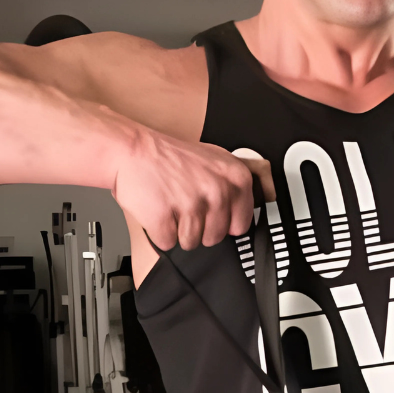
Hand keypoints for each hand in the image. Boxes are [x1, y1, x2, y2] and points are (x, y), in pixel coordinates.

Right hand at [113, 128, 275, 253]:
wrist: (130, 149)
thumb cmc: (169, 156)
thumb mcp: (214, 158)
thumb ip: (235, 183)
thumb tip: (263, 196)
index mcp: (234, 178)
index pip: (241, 225)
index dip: (223, 222)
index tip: (211, 212)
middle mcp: (217, 191)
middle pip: (215, 237)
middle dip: (199, 227)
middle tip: (183, 203)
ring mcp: (191, 205)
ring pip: (191, 242)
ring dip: (178, 229)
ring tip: (170, 203)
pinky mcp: (165, 218)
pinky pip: (167, 242)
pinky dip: (159, 231)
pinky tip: (157, 209)